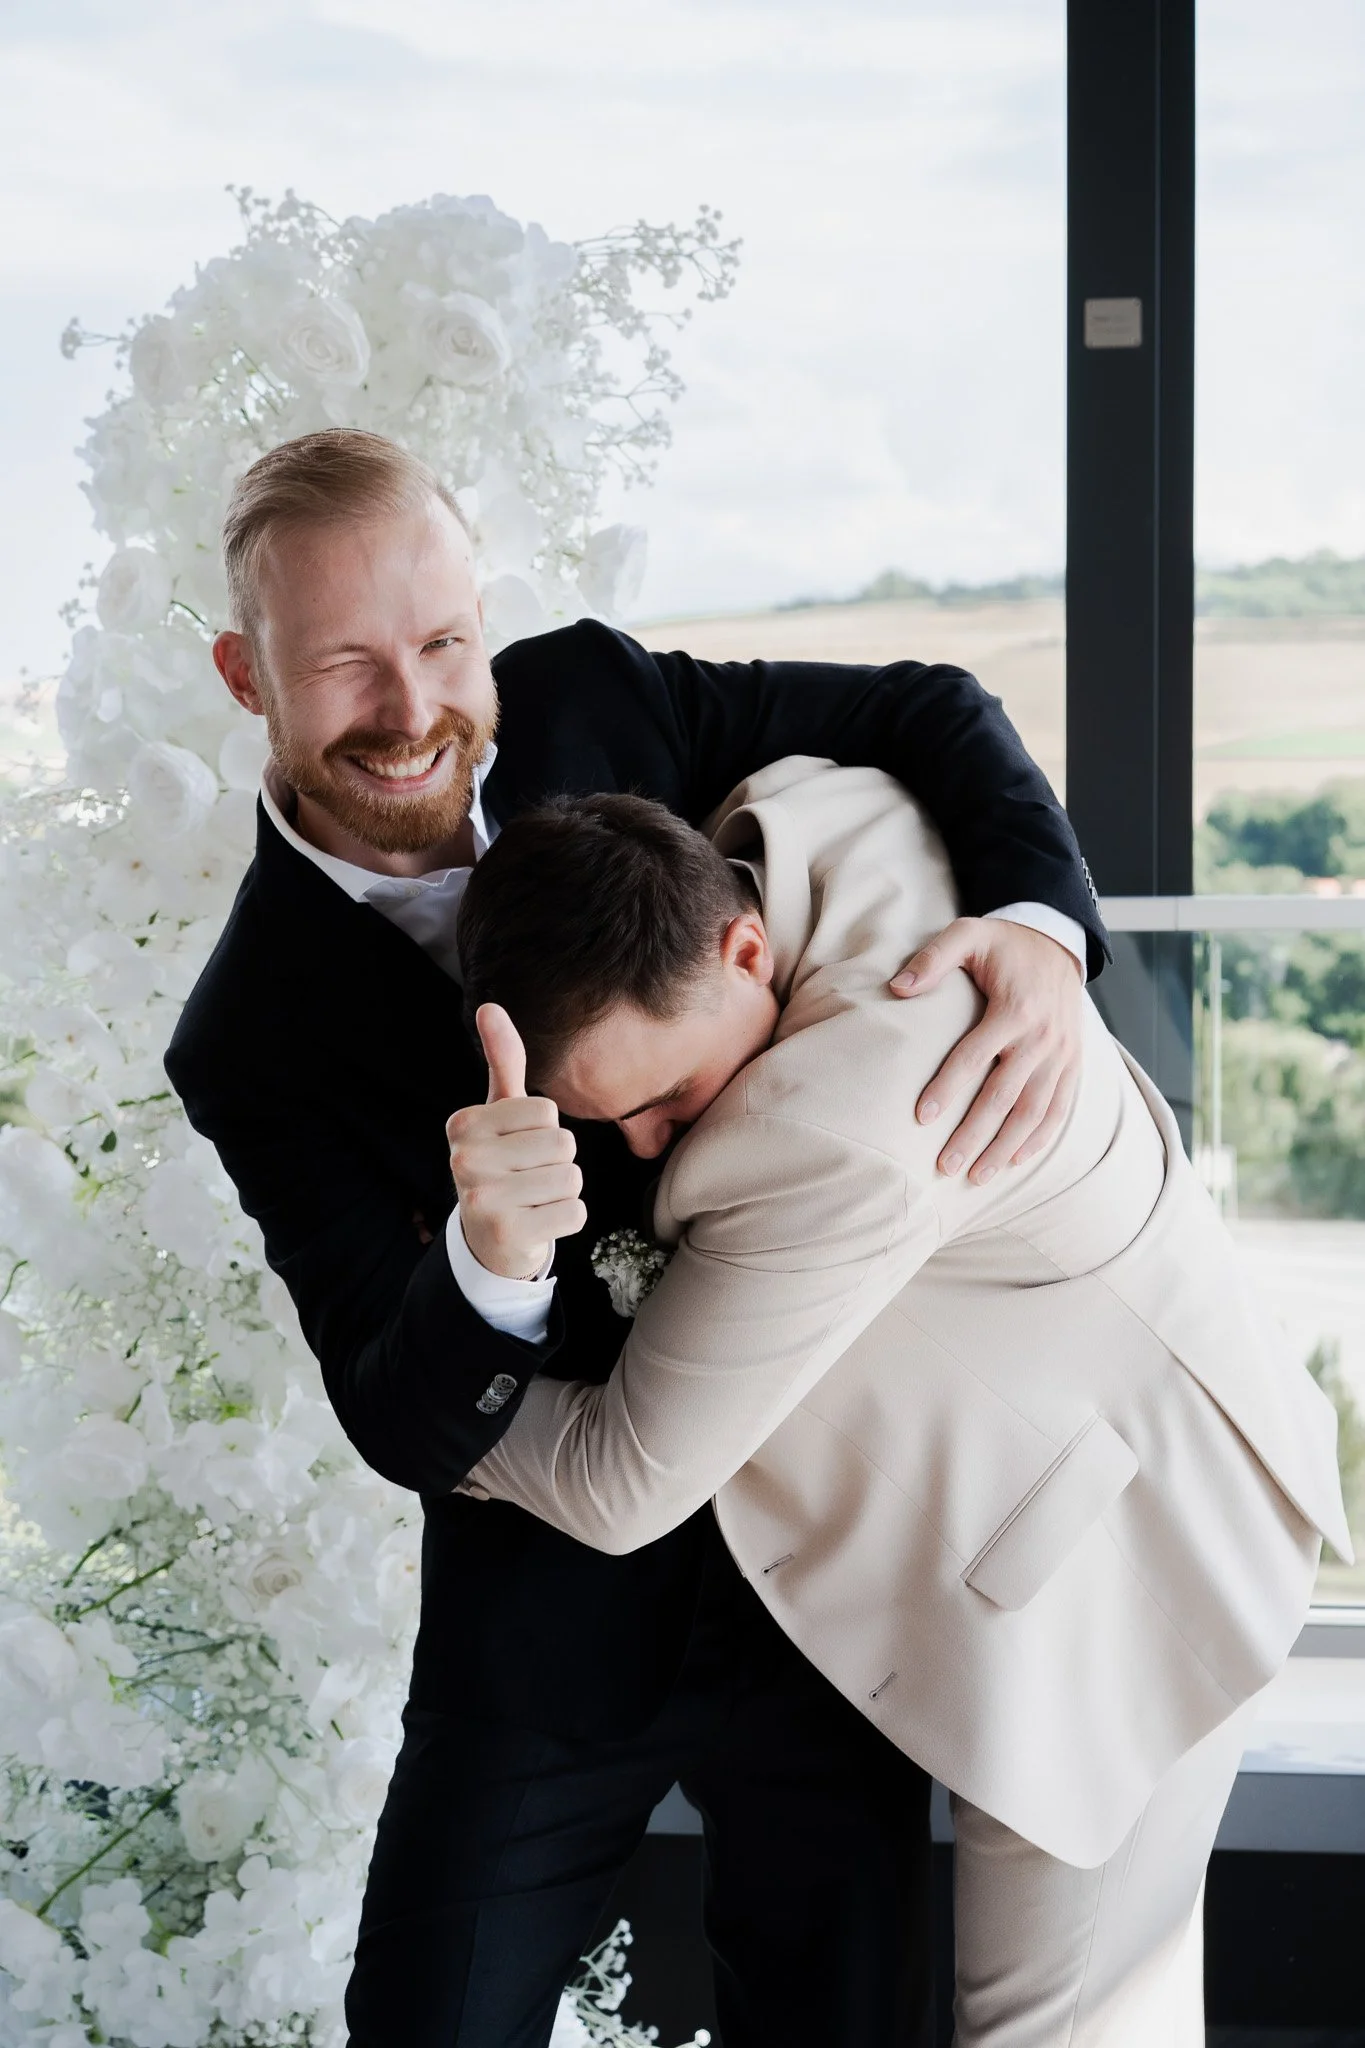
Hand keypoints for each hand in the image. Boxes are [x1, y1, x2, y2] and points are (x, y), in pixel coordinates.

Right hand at [446, 1005, 586, 1278]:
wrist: (487, 1239)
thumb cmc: (501, 1165)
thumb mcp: (499, 1113)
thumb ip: (503, 1060)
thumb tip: (490, 1006)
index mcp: (464, 1124)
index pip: (546, 1110)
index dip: (544, 1130)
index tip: (517, 1148)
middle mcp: (465, 1159)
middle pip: (562, 1143)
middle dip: (557, 1161)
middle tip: (527, 1178)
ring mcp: (483, 1199)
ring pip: (572, 1177)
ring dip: (563, 1190)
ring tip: (533, 1198)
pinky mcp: (508, 1233)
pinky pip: (574, 1212)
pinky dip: (566, 1218)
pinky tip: (538, 1221)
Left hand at [889, 918, 1083, 1183]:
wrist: (1058, 942)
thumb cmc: (1003, 943)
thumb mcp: (967, 933)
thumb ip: (933, 958)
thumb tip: (897, 987)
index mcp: (1014, 1009)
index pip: (974, 1057)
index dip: (947, 1088)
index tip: (920, 1118)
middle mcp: (1042, 1036)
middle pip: (1004, 1096)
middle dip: (974, 1135)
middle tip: (944, 1166)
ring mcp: (1061, 1054)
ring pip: (1034, 1111)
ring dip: (1005, 1148)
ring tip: (976, 1176)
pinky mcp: (1073, 1063)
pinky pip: (1059, 1108)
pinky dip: (1039, 1138)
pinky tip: (1015, 1160)